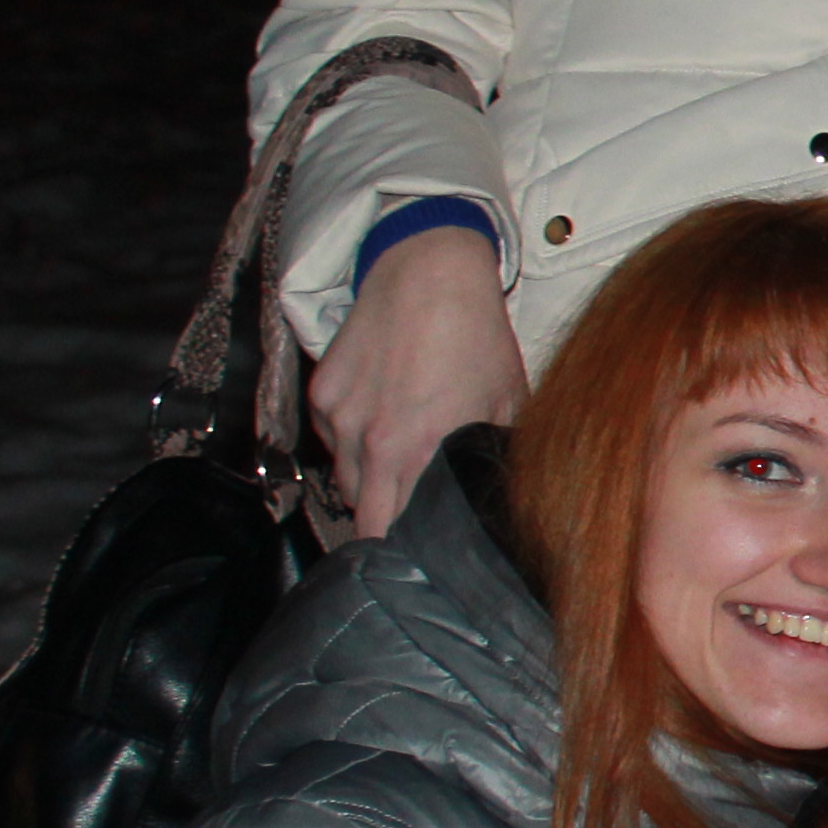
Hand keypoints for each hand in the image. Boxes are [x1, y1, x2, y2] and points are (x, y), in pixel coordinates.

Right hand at [306, 224, 527, 534]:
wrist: (428, 274)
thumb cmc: (477, 338)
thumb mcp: (507, 401)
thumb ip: (490, 457)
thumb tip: (497, 498)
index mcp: (418, 452)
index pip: (393, 530)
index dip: (406, 547)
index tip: (421, 553)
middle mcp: (369, 443)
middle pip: (361, 515)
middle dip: (380, 526)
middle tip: (405, 523)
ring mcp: (338, 417)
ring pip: (343, 477)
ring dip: (366, 481)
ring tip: (398, 461)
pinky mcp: (320, 393)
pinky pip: (329, 439)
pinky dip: (349, 441)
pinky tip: (379, 417)